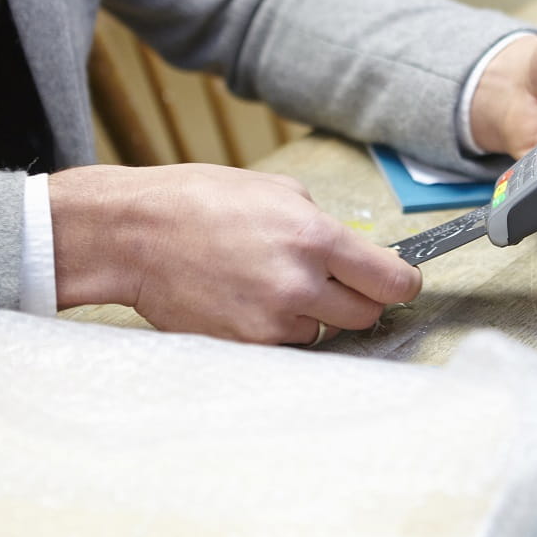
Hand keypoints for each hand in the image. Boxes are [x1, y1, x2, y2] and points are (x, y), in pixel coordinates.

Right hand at [49, 164, 420, 344]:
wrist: (134, 235)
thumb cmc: (200, 203)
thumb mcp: (276, 191)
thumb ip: (324, 224)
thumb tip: (359, 252)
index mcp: (314, 238)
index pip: (392, 281)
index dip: (403, 283)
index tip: (401, 282)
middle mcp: (300, 283)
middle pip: (367, 315)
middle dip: (360, 300)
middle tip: (337, 283)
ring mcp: (273, 320)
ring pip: (326, 332)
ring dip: (315, 315)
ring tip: (274, 283)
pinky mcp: (247, 345)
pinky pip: (288, 345)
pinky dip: (281, 328)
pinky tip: (252, 300)